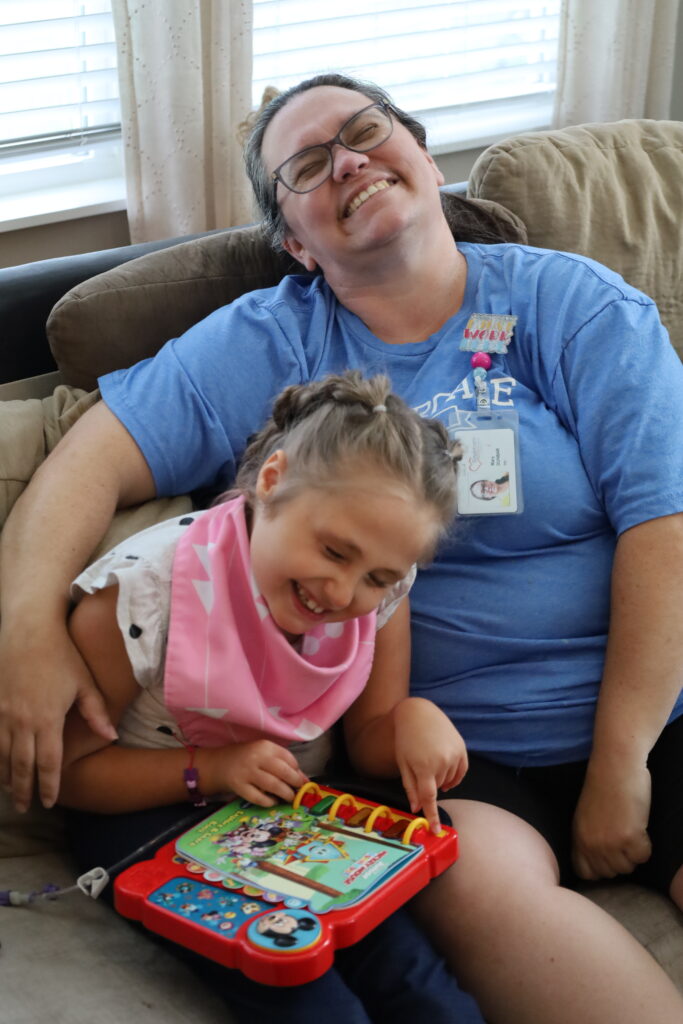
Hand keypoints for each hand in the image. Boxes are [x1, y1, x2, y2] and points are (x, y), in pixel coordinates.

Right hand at [0, 625, 115, 812]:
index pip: (48, 763)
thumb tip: (111, 736)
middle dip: (24, 790)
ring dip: (7, 777)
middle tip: (26, 807)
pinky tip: (0, 766)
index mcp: (47, 719)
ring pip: (2, 756)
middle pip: (21, 766)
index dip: (49, 785)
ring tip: (12, 793)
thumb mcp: (84, 683)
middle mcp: (21, 721)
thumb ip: (96, 712)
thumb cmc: (62, 654)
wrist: (28, 630)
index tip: (50, 802)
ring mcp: (3, 714)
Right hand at [202, 740, 307, 806]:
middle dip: (295, 783)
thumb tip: (304, 779)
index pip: (288, 758)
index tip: (303, 780)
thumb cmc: (247, 758)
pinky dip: (269, 802)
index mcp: (265, 746)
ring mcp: (247, 772)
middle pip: (283, 772)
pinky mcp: (239, 786)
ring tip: (289, 798)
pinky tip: (272, 801)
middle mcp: (256, 757)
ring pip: (273, 785)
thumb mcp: (264, 754)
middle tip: (299, 791)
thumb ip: (282, 763)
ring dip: (285, 794)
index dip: (298, 771)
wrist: (218, 764)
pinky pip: (259, 798)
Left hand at [393, 697, 467, 832]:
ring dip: (441, 778)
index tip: (436, 830)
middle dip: (429, 783)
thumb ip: (411, 787)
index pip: (430, 798)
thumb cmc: (406, 738)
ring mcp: (454, 754)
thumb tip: (417, 808)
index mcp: (423, 767)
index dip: (432, 816)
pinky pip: (461, 772)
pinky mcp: (462, 748)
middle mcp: (442, 762)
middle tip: (420, 765)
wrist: (419, 712)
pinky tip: (444, 768)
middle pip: (438, 787)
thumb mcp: (403, 763)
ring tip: (429, 759)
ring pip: (449, 780)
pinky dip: (454, 776)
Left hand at [572, 757, 651, 879]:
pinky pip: (643, 856)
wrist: (615, 765)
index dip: (599, 867)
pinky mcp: (630, 837)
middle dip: (619, 858)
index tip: (608, 855)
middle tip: (622, 834)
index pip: (585, 873)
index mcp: (578, 838)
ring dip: (633, 851)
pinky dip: (646, 844)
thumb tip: (595, 866)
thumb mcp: (584, 816)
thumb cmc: (603, 787)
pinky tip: (639, 825)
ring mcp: (610, 843)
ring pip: (628, 867)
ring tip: (630, 826)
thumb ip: (587, 841)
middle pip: (610, 873)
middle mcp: (592, 844)